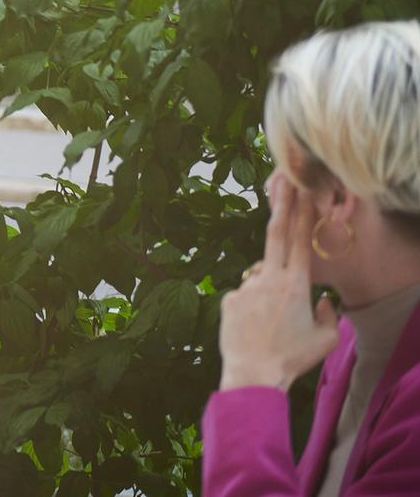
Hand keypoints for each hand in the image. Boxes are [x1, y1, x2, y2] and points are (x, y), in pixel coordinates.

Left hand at [219, 175, 340, 390]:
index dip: (301, 215)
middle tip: (284, 183)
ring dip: (267, 294)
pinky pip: (244, 297)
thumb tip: (322, 300)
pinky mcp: (228, 297)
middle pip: (274, 235)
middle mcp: (269, 278)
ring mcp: (246, 286)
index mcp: (295, 285)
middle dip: (281, 207)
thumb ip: (329, 314)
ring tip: (270, 326)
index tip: (302, 191)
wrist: (253, 373)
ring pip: (260, 279)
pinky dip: (252, 309)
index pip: (299, 241)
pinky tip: (254, 330)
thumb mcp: (325, 338)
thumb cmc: (292, 358)